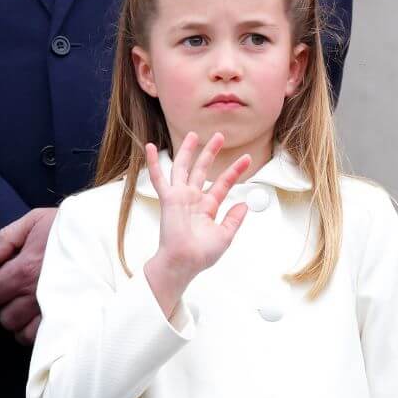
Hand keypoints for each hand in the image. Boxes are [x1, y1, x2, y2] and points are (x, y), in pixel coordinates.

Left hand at [0, 206, 57, 344]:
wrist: (106, 231)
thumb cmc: (68, 225)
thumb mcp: (35, 220)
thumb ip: (5, 238)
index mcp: (23, 268)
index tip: (8, 278)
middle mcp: (35, 293)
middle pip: (4, 317)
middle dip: (9, 305)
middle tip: (22, 291)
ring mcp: (52, 308)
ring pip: (20, 332)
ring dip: (23, 321)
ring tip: (32, 306)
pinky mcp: (68, 317)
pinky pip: (41, 338)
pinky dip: (38, 331)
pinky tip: (44, 315)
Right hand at [143, 133, 250, 319]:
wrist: (184, 262)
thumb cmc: (201, 255)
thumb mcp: (225, 236)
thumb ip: (234, 219)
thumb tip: (244, 204)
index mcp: (207, 207)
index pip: (223, 183)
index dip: (235, 170)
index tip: (247, 158)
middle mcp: (193, 198)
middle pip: (203, 169)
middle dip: (210, 152)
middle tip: (219, 136)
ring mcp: (180, 197)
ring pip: (183, 167)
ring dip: (187, 150)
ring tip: (193, 134)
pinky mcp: (168, 198)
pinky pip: (159, 178)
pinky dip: (153, 162)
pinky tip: (150, 147)